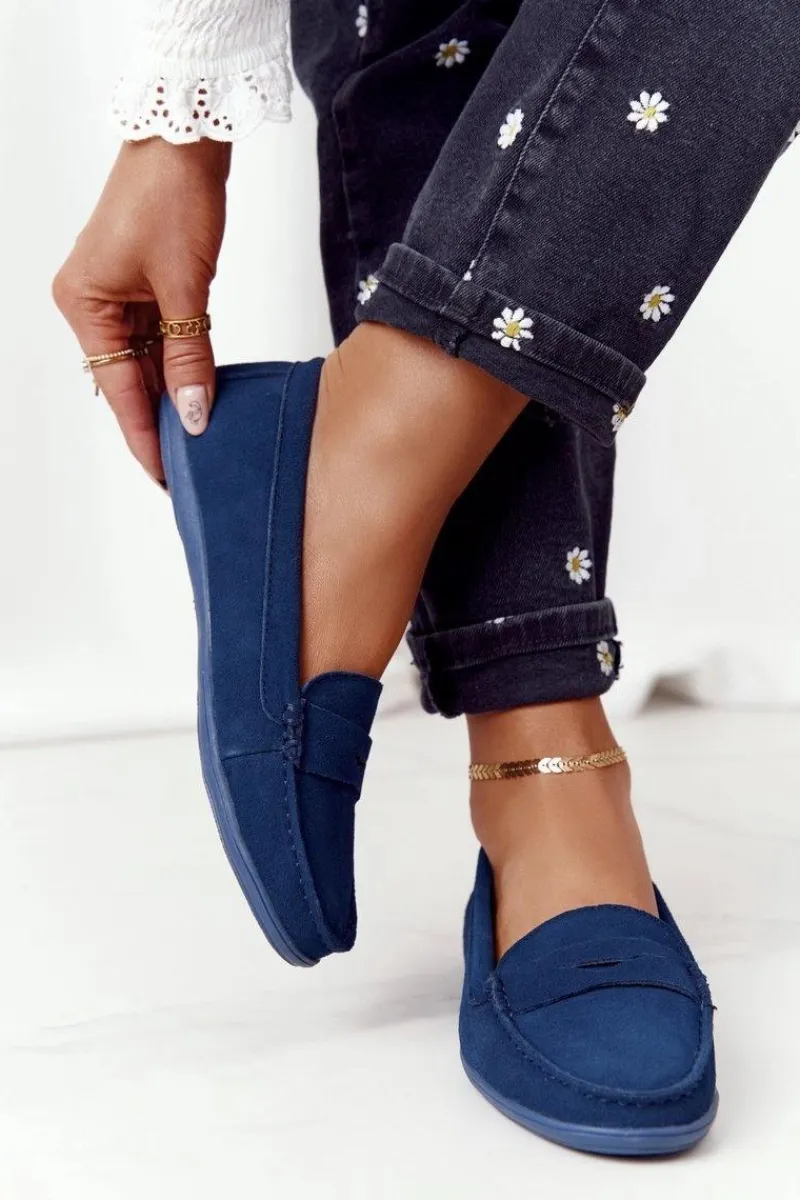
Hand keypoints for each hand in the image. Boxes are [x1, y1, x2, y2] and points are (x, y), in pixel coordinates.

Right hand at [53, 138, 230, 481]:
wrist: (184, 138)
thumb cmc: (173, 197)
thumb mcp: (185, 288)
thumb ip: (190, 356)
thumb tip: (193, 414)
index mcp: (84, 304)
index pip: (119, 389)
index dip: (144, 434)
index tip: (165, 476)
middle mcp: (91, 303)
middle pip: (129, 379)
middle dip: (160, 420)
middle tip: (188, 468)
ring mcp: (116, 294)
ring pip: (147, 361)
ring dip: (173, 393)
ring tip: (198, 439)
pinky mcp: (141, 285)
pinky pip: (160, 338)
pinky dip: (180, 364)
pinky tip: (199, 394)